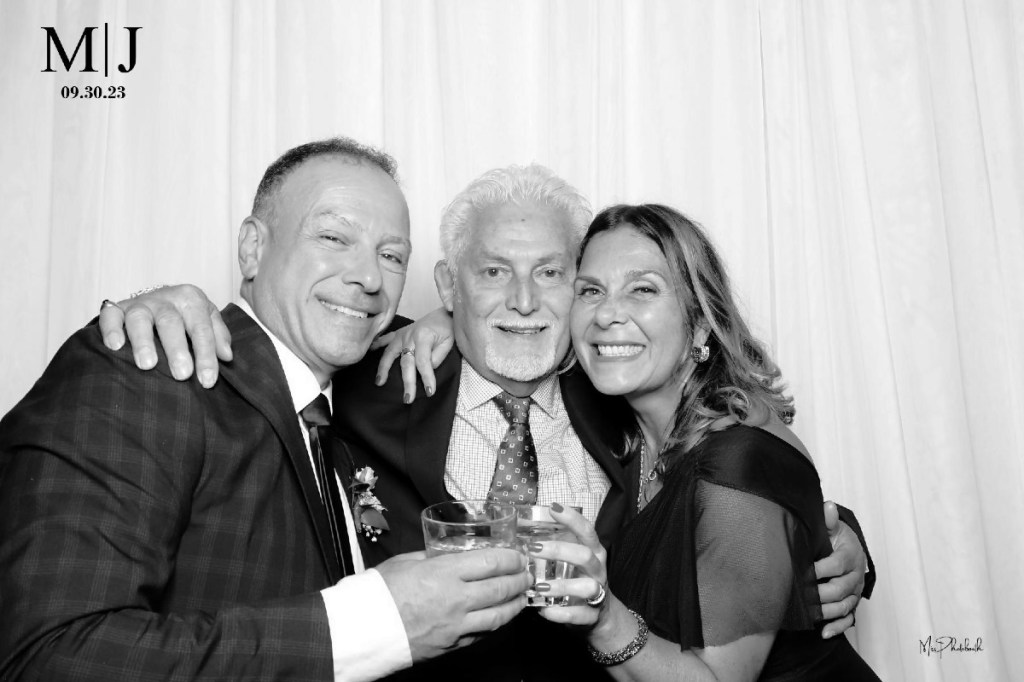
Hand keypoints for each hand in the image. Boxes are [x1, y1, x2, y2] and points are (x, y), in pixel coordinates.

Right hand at [98, 284, 229, 387]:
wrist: (158, 298)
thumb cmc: (186, 316)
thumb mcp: (207, 320)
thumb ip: (219, 336)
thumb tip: (226, 356)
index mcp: (191, 300)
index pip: (201, 328)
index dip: (206, 355)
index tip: (207, 380)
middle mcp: (166, 299)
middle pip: (171, 322)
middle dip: (177, 349)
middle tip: (182, 374)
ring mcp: (140, 303)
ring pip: (140, 318)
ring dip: (144, 341)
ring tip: (147, 365)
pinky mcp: (117, 308)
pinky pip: (111, 315)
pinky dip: (112, 329)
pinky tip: (115, 346)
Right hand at [370, 307, 454, 400]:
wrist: (445, 314)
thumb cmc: (448, 329)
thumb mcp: (449, 342)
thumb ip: (438, 356)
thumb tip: (427, 369)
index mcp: (424, 337)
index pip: (423, 361)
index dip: (427, 377)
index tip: (430, 392)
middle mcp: (410, 336)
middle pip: (406, 362)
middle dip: (408, 382)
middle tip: (408, 399)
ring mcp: (402, 334)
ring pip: (390, 353)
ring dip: (384, 368)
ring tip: (380, 383)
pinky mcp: (399, 333)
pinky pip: (385, 339)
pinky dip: (376, 344)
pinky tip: (369, 351)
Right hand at [375, 548, 530, 661]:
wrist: (362, 630)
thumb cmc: (378, 593)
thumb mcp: (405, 562)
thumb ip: (432, 557)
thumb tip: (449, 553)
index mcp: (443, 573)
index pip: (490, 562)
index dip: (510, 558)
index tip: (519, 555)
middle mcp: (455, 599)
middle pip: (500, 588)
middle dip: (519, 579)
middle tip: (527, 574)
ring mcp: (456, 625)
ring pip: (498, 615)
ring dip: (515, 604)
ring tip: (522, 596)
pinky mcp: (451, 645)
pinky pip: (482, 633)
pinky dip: (496, 623)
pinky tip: (500, 616)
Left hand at [529, 504, 609, 627]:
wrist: (600, 615)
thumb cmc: (578, 581)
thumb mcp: (572, 562)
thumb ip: (554, 549)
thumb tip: (521, 535)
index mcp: (593, 552)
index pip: (587, 530)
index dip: (572, 518)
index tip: (553, 507)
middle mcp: (597, 570)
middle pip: (584, 555)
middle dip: (559, 551)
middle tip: (533, 549)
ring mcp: (598, 593)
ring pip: (587, 587)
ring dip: (561, 586)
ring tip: (539, 586)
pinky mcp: (593, 615)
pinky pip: (579, 615)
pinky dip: (560, 614)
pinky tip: (543, 611)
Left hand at [815, 501, 865, 637]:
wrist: (851, 550)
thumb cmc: (838, 539)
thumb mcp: (833, 527)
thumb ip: (829, 520)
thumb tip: (828, 506)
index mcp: (850, 556)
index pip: (836, 565)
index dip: (819, 569)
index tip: (802, 571)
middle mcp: (855, 576)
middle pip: (840, 589)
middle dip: (820, 594)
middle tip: (801, 596)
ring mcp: (854, 592)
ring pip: (844, 606)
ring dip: (826, 612)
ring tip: (808, 614)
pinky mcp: (852, 603)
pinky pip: (849, 620)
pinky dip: (837, 627)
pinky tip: (823, 632)